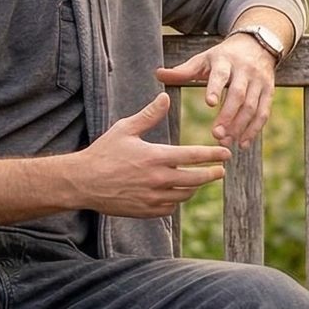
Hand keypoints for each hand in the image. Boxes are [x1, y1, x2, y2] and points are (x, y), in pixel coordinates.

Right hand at [70, 93, 231, 216]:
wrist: (82, 182)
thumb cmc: (103, 153)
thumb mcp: (125, 129)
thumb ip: (149, 115)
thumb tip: (166, 97)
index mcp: (155, 157)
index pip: (193, 156)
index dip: (213, 155)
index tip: (226, 154)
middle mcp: (157, 179)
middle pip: (196, 179)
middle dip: (212, 174)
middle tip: (221, 171)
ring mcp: (152, 198)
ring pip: (184, 195)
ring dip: (195, 187)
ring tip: (199, 180)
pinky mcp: (145, 211)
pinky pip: (170, 208)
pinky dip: (177, 200)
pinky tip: (177, 193)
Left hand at [157, 34, 277, 147]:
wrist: (256, 45)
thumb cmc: (223, 57)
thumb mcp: (203, 59)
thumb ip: (183, 71)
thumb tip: (158, 74)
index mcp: (225, 61)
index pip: (220, 75)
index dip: (215, 88)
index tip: (209, 103)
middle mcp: (245, 70)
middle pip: (238, 94)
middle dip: (228, 115)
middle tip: (216, 135)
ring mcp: (259, 81)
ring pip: (252, 106)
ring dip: (240, 126)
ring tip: (226, 143)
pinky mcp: (269, 91)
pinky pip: (263, 112)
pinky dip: (254, 129)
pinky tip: (243, 144)